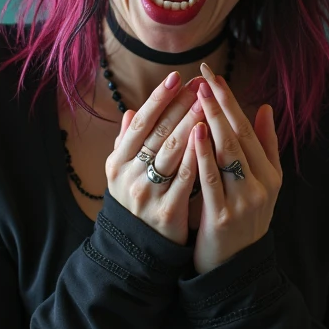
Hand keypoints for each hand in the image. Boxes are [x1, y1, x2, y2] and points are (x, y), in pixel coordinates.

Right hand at [105, 71, 206, 244]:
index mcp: (118, 162)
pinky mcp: (166, 212)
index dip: (158, 99)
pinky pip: (185, 178)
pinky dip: (197, 156)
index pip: (140, 123)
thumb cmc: (135, 203)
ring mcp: (147, 194)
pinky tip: (210, 139)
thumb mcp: (123, 174)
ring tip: (207, 104)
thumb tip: (130, 112)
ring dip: (191, 124)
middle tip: (200, 85)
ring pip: (172, 152)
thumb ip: (127, 143)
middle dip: (180, 106)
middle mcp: (129, 175)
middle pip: (158, 133)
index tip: (176, 78)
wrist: (136, 250)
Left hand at [190, 64, 281, 272]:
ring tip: (199, 93)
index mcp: (270, 174)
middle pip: (239, 135)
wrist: (234, 269)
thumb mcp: (262, 184)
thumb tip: (265, 107)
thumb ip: (265, 147)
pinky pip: (211, 178)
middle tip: (205, 75)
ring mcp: (243, 200)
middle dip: (221, 102)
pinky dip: (204, 154)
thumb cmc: (242, 220)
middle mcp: (260, 184)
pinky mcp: (223, 215)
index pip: (248, 128)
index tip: (214, 75)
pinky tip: (195, 132)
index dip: (231, 100)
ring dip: (213, 120)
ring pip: (227, 152)